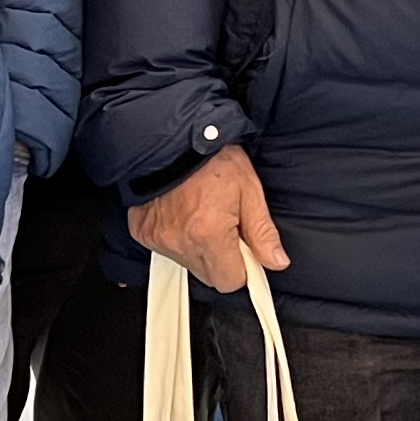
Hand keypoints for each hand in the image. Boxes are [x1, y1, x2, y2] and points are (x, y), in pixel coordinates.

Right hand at [126, 142, 285, 291]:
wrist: (172, 139)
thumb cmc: (212, 160)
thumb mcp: (249, 190)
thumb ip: (263, 232)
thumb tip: (276, 262)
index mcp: (210, 235)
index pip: (231, 281)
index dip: (243, 269)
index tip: (246, 252)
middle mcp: (181, 242)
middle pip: (209, 276)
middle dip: (222, 259)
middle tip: (225, 227)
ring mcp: (159, 239)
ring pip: (187, 264)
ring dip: (198, 249)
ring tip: (203, 215)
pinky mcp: (143, 232)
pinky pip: (165, 249)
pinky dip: (176, 238)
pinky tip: (182, 214)